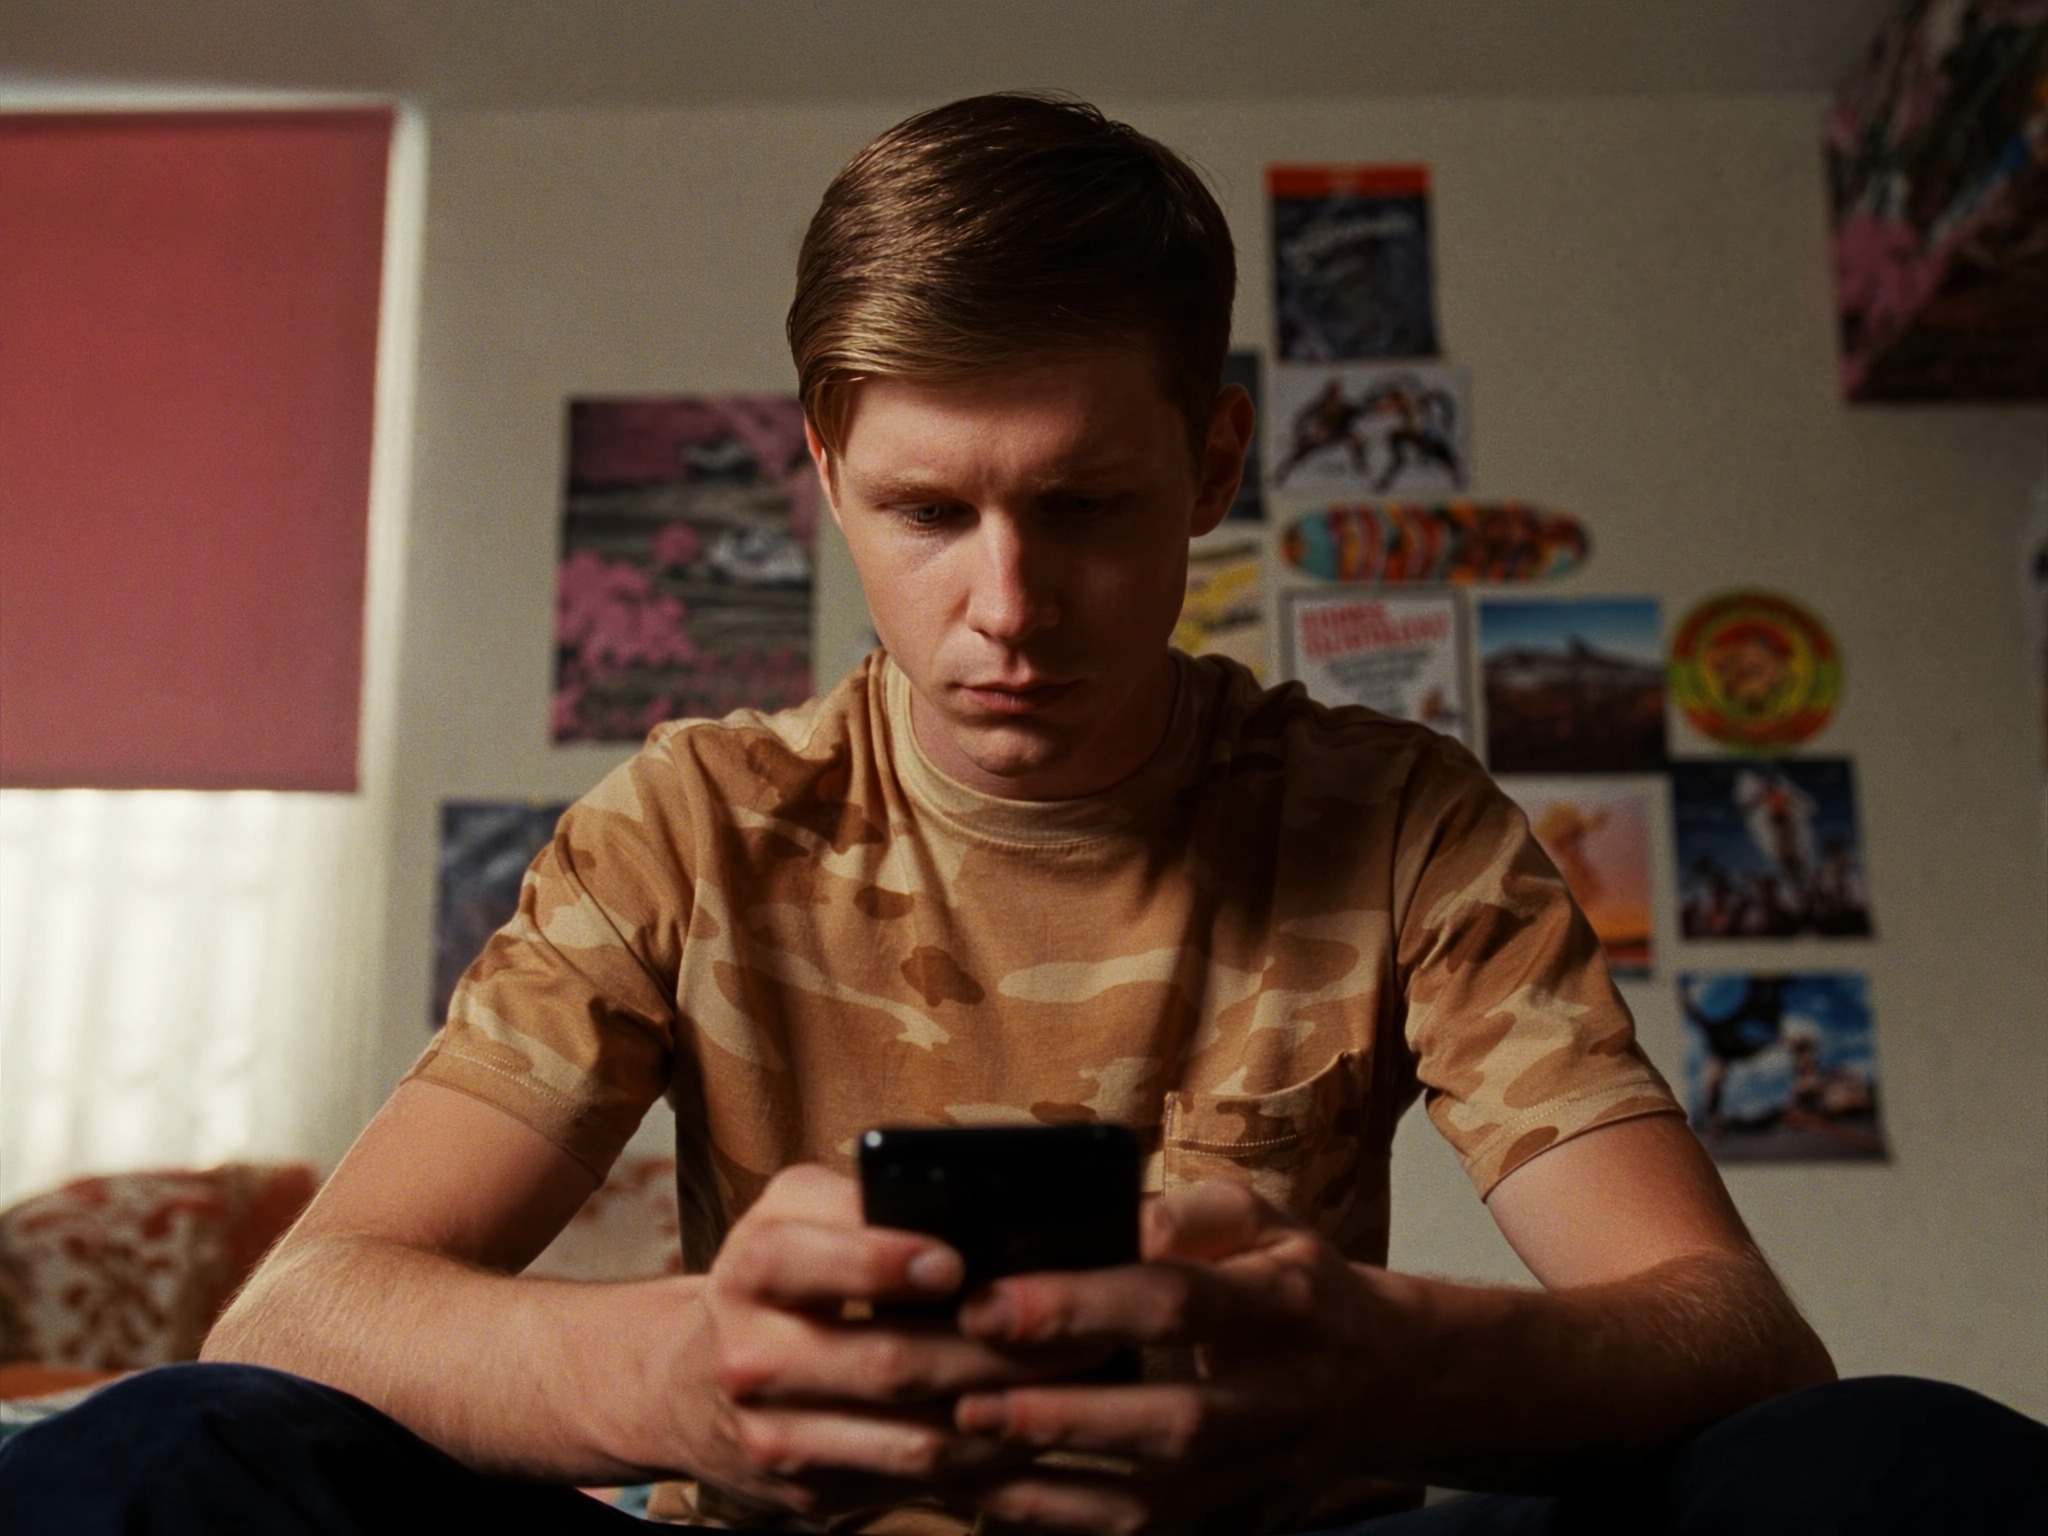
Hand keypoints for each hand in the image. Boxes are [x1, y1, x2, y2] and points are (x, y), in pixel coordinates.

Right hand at [680, 1163, 1114, 1519]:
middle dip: (995, 1347)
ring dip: (1011, 1412)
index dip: (881, 1263)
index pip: (805, 1261)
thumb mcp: (798, 1213)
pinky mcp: (813, 1494)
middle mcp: (755, 1360)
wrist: (692, 1383)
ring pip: (915, 1440)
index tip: (954, 1261)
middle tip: (1083, 1324)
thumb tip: (968, 1198)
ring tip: (1086, 1378)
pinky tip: (1040, 1426)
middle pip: (888, 1363)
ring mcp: (780, 1439)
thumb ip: (866, 1199)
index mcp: (753, 1268)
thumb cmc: (779, 1274)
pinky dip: (989, 1459)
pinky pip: (918, 1484)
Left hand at [948, 1179, 1408, 1535]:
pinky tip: (976, 1492)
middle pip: (1160, 1421)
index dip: (1083, 1304)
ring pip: (1137, 1500)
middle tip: (962, 1393)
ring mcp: (1243, 1479)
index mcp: (1277, 1306)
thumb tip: (1109, 1214)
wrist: (1379, 1388)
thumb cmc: (1294, 1289)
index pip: (1175, 1302)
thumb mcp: (1261, 1222)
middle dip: (1058, 1413)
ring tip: (950, 1448)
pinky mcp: (1217, 1526)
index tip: (993, 1301)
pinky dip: (1046, 1522)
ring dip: (1039, 1483)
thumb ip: (1187, 1212)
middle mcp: (1265, 1404)